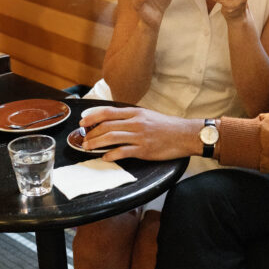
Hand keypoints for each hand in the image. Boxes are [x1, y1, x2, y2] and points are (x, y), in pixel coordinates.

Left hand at [80, 106, 198, 160]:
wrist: (185, 135)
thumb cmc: (167, 126)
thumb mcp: (148, 115)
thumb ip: (132, 117)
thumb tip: (114, 122)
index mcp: (136, 112)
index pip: (108, 112)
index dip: (93, 117)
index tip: (82, 122)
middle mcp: (136, 122)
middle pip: (106, 126)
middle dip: (91, 133)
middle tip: (83, 139)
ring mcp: (139, 136)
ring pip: (111, 138)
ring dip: (96, 143)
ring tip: (88, 148)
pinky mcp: (144, 150)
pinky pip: (122, 152)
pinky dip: (111, 155)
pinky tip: (105, 157)